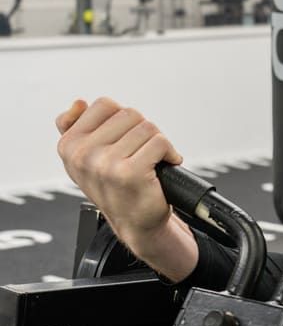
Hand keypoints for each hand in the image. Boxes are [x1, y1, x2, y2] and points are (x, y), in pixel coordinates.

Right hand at [56, 97, 183, 247]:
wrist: (135, 221)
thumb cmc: (115, 187)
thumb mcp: (86, 158)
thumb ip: (76, 127)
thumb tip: (78, 103)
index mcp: (69, 145)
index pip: (105, 105)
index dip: (123, 120)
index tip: (124, 141)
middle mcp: (82, 155)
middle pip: (129, 113)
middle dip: (142, 131)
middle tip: (139, 154)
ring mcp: (105, 164)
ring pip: (147, 127)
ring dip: (157, 143)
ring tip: (150, 161)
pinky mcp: (130, 173)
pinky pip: (160, 143)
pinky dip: (170, 153)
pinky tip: (164, 165)